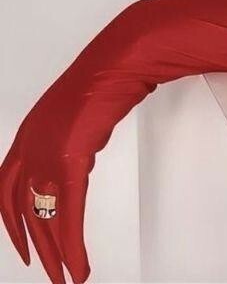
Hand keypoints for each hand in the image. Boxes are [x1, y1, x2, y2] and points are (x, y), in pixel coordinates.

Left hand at [0, 3, 148, 283]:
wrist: (123, 56)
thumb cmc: (108, 74)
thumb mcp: (80, 113)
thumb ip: (69, 140)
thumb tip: (75, 162)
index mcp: (29, 131)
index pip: (7, 188)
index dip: (12, 222)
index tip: (24, 247)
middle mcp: (31, 142)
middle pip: (25, 209)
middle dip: (38, 247)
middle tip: (51, 273)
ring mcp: (49, 150)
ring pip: (46, 217)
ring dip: (57, 253)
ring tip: (68, 276)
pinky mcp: (71, 158)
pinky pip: (68, 215)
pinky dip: (73, 244)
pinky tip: (80, 264)